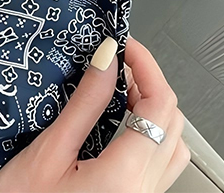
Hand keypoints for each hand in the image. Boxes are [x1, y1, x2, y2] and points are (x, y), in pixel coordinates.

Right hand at [0, 34, 189, 192]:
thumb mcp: (49, 152)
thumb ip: (85, 104)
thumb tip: (107, 59)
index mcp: (125, 176)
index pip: (160, 104)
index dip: (147, 65)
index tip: (126, 45)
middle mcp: (143, 191)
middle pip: (172, 121)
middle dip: (150, 82)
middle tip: (119, 63)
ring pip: (173, 144)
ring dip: (155, 111)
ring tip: (123, 91)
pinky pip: (160, 164)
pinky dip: (150, 135)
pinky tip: (123, 125)